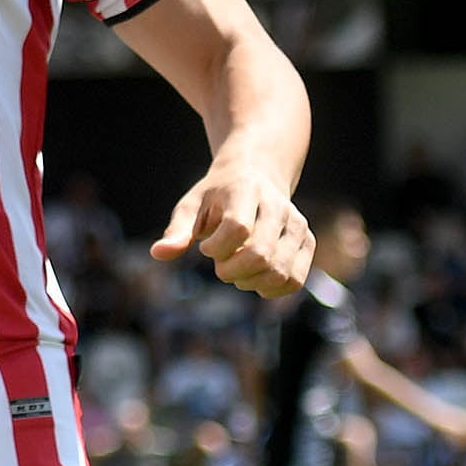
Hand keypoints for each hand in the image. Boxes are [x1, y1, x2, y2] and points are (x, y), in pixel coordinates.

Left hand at [152, 161, 314, 297]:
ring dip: (251, 282)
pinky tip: (255, 281)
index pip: (237, 228)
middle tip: (220, 267)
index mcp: (246, 191)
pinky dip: (272, 289)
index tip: (205, 248)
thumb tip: (157, 254)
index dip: (217, 248)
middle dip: (232, 270)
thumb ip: (178, 230)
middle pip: (260, 254)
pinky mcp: (307, 241)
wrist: (255, 176)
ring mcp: (297, 224)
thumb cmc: (215, 195)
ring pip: (279, 271)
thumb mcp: (192, 205)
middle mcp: (278, 207)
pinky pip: (295, 279)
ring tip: (237, 272)